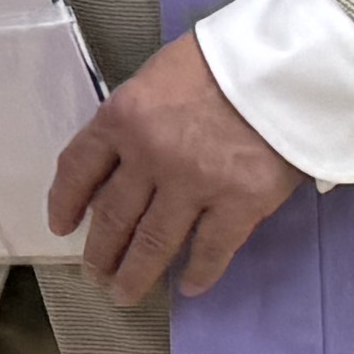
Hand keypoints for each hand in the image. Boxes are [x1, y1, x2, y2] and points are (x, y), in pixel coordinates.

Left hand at [48, 35, 304, 304]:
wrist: (292, 64)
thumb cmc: (227, 60)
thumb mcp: (160, 76)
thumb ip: (137, 118)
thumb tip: (121, 163)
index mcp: (122, 117)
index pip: (77, 168)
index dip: (64, 201)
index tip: (61, 227)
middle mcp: (149, 156)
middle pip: (112, 216)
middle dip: (99, 252)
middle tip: (95, 275)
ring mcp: (194, 183)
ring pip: (153, 243)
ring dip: (135, 273)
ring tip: (124, 293)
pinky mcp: (240, 202)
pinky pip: (212, 249)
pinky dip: (199, 273)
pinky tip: (189, 287)